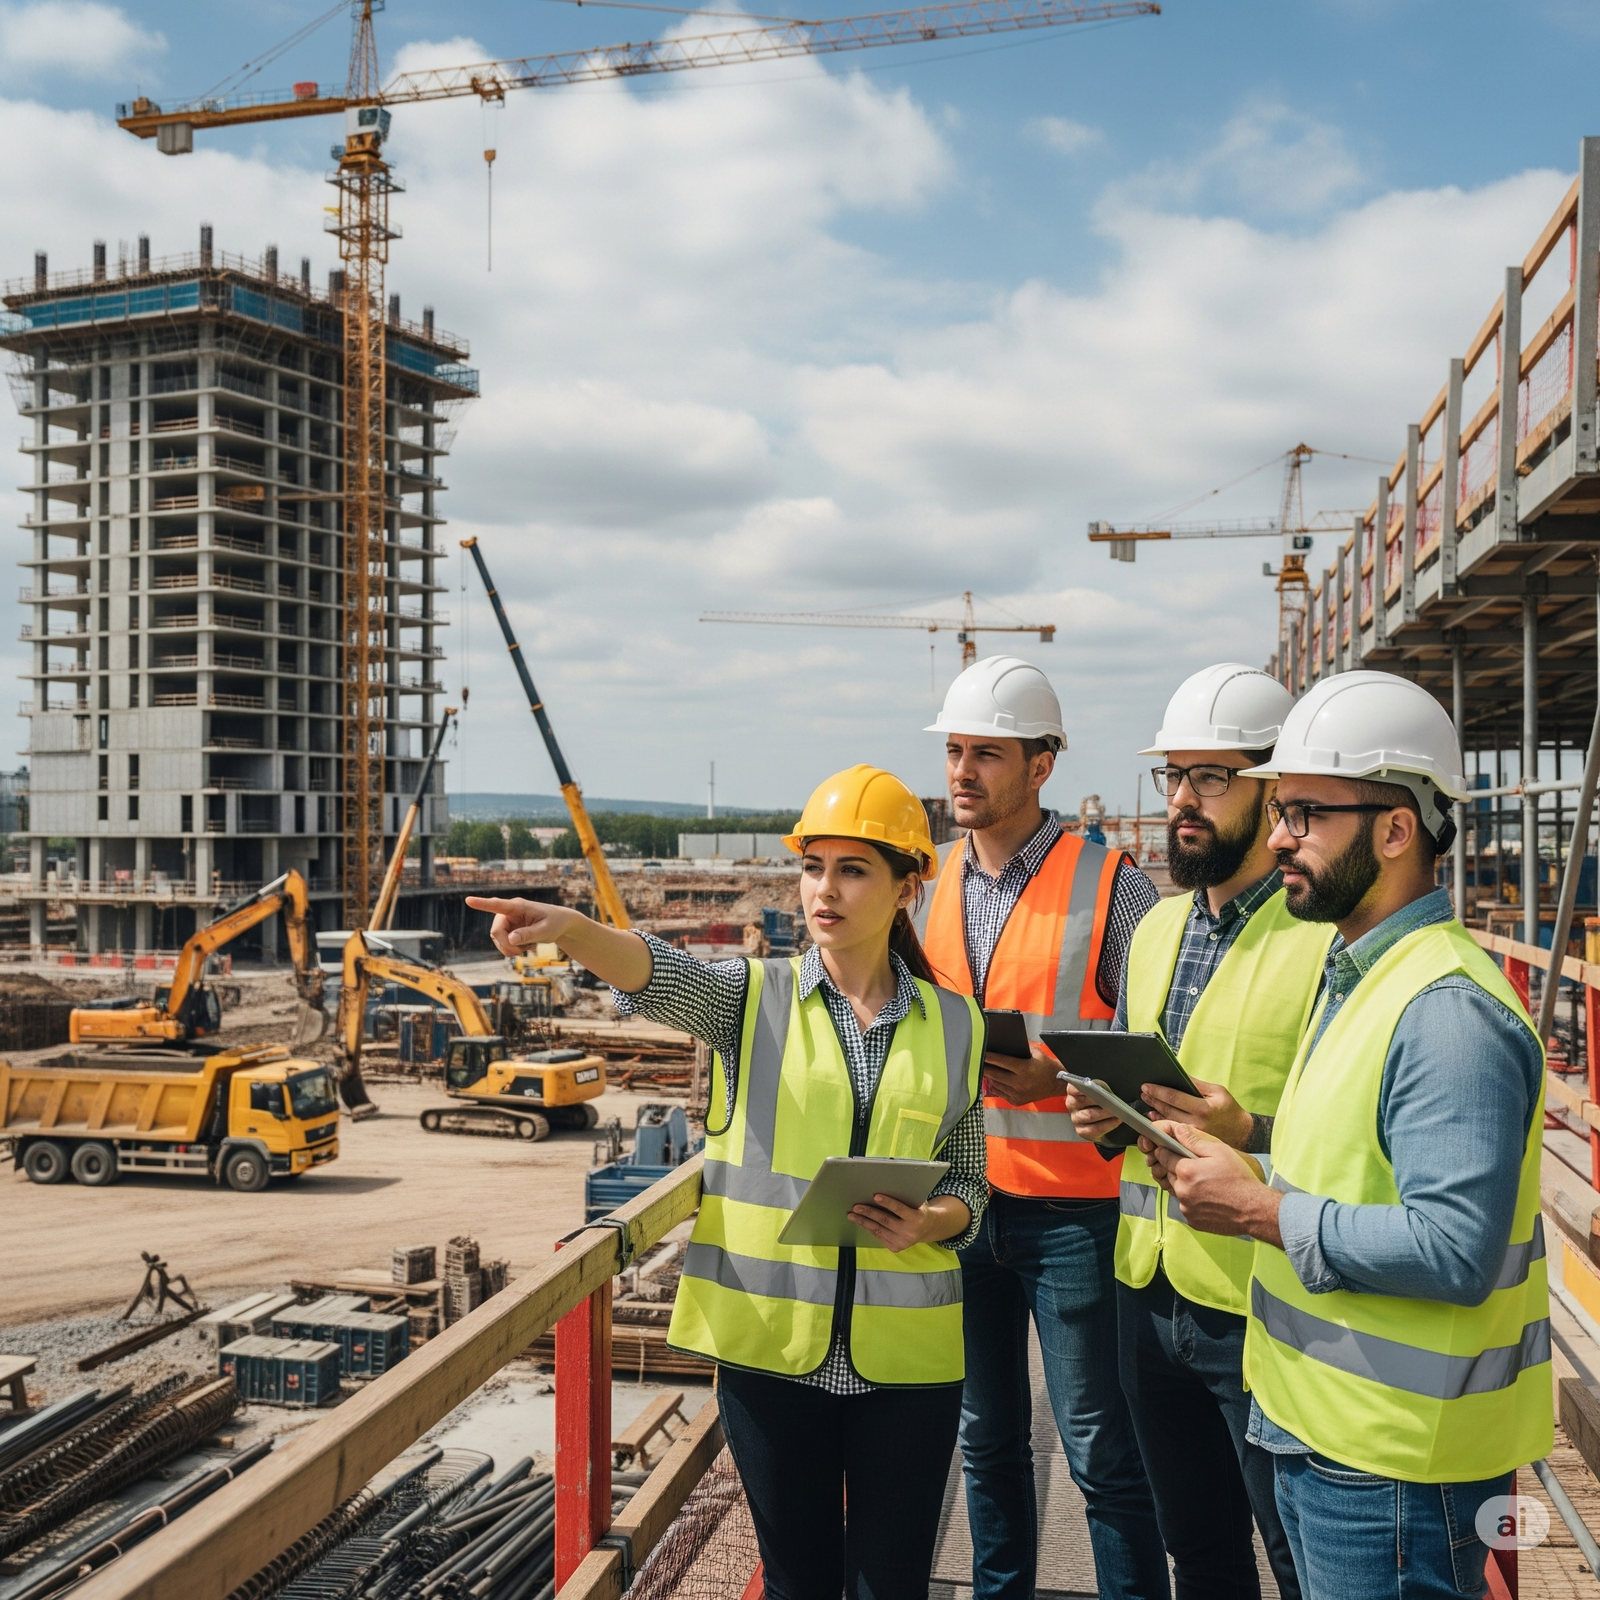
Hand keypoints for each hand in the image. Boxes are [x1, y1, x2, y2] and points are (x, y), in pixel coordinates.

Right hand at [464, 897, 651, 991]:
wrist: (560, 925)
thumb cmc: (555, 923)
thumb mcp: (545, 931)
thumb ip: (528, 934)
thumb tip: (511, 939)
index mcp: (518, 906)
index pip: (498, 904)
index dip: (482, 904)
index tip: (468, 900)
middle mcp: (509, 912)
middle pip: (496, 932)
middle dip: (505, 945)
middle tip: (520, 953)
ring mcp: (507, 920)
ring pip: (497, 939)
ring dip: (509, 949)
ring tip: (526, 949)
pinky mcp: (508, 929)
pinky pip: (502, 943)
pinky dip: (511, 949)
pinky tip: (524, 948)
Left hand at [847, 1194, 969, 1251]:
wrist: (927, 1228)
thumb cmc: (919, 1209)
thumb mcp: (917, 1201)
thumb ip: (904, 1196)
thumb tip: (884, 1185)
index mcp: (917, 1219)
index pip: (900, 1209)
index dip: (887, 1202)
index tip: (875, 1196)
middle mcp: (910, 1232)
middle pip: (885, 1220)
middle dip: (869, 1212)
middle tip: (856, 1206)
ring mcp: (902, 1242)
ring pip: (879, 1230)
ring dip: (863, 1222)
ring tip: (852, 1215)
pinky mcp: (896, 1248)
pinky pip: (879, 1236)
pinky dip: (869, 1228)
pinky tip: (862, 1222)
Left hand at [983, 1042, 1062, 1105]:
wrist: (1057, 1084)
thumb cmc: (1046, 1066)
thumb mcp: (1036, 1052)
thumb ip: (1020, 1047)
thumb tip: (1003, 1044)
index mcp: (1025, 1069)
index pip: (1001, 1062)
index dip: (988, 1057)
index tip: (980, 1052)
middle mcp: (1020, 1083)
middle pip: (994, 1074)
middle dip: (984, 1067)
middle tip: (977, 1060)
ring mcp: (1018, 1094)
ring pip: (995, 1084)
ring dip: (989, 1076)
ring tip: (984, 1068)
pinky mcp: (1016, 1101)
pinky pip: (1000, 1092)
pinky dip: (995, 1085)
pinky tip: (993, 1078)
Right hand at [1060, 1078, 1120, 1142]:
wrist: (1101, 1118)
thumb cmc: (1100, 1100)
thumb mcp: (1100, 1089)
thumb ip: (1099, 1087)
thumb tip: (1105, 1090)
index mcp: (1073, 1091)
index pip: (1073, 1088)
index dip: (1082, 1087)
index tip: (1093, 1087)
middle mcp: (1072, 1104)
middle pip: (1083, 1101)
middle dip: (1099, 1100)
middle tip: (1112, 1100)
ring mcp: (1075, 1118)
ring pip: (1089, 1116)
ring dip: (1105, 1113)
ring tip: (1117, 1111)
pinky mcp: (1081, 1130)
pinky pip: (1094, 1129)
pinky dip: (1107, 1124)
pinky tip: (1116, 1120)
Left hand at [1140, 1078, 1252, 1148]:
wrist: (1243, 1134)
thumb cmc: (1230, 1110)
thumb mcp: (1218, 1092)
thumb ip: (1197, 1084)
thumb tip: (1178, 1074)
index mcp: (1203, 1108)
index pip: (1174, 1097)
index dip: (1157, 1091)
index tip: (1146, 1086)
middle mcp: (1196, 1124)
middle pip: (1167, 1110)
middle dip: (1153, 1100)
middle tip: (1143, 1093)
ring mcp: (1193, 1136)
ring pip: (1167, 1123)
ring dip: (1155, 1113)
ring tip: (1147, 1103)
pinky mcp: (1193, 1145)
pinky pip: (1173, 1133)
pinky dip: (1163, 1124)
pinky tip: (1156, 1118)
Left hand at [1145, 1122, 1280, 1245]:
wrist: (1254, 1209)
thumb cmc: (1239, 1179)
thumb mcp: (1220, 1151)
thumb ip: (1194, 1140)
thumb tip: (1177, 1130)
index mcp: (1186, 1170)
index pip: (1163, 1156)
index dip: (1168, 1151)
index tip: (1174, 1151)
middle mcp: (1182, 1190)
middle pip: (1170, 1174)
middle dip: (1179, 1170)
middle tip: (1199, 1170)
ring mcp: (1186, 1207)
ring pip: (1178, 1191)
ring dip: (1186, 1186)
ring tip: (1206, 1184)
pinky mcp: (1192, 1220)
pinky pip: (1186, 1207)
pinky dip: (1193, 1202)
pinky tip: (1209, 1198)